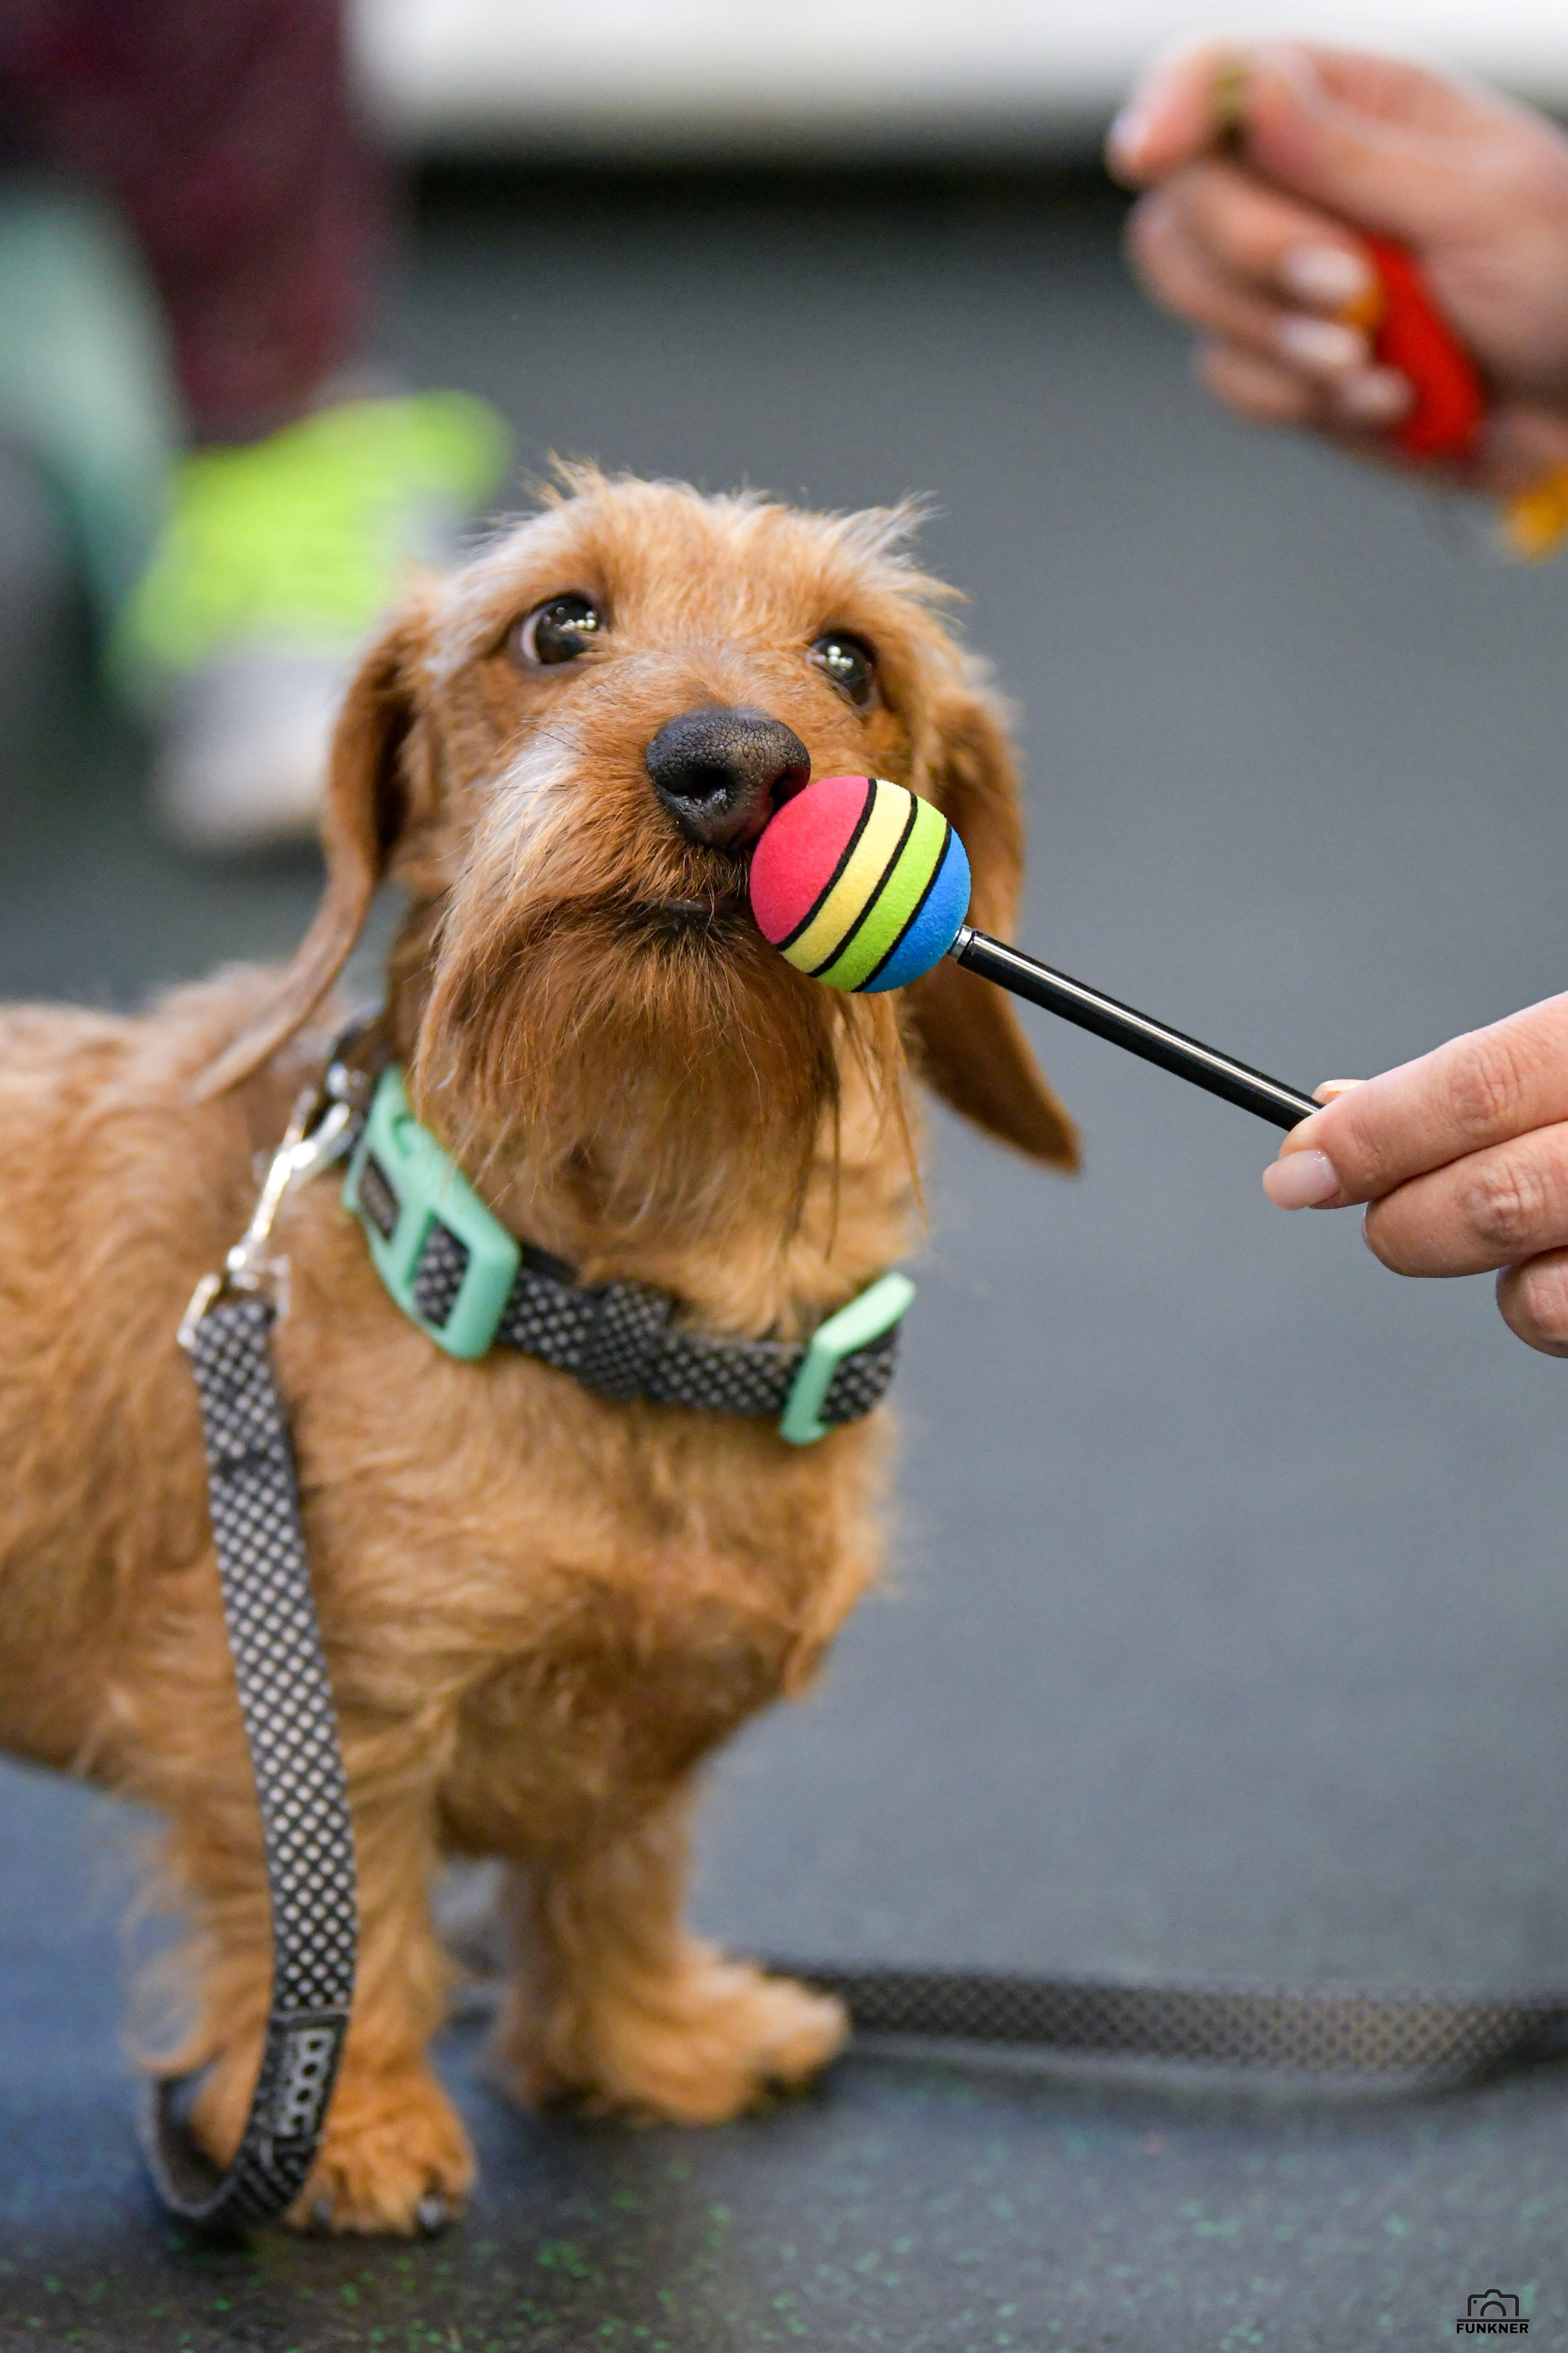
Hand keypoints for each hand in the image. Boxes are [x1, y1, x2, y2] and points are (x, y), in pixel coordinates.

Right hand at [1108, 40, 1567, 490]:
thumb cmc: (1560, 278)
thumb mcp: (1478, 200)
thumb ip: (1354, 154)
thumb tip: (1253, 91)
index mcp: (1350, 107)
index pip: (1217, 79)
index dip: (1167, 109)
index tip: (1143, 155)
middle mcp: (1297, 185)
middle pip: (1184, 202)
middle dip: (1254, 257)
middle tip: (1351, 293)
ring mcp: (1278, 280)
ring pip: (1189, 293)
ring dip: (1276, 338)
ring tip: (1370, 361)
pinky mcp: (1280, 366)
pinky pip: (1231, 379)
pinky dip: (1299, 399)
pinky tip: (1386, 399)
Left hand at [1263, 994, 1567, 1354]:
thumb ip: (1474, 1082)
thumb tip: (1333, 1114)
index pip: (1478, 1087)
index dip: (1374, 1133)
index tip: (1298, 1164)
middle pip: (1492, 1197)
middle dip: (1399, 1217)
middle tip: (1372, 1216)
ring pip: (1531, 1295)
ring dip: (1482, 1274)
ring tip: (1503, 1232)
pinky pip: (1563, 1328)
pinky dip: (1542, 1306)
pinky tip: (1553, 1261)